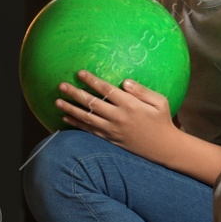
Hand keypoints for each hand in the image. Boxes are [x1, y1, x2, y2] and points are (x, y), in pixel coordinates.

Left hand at [55, 71, 178, 160]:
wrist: (163, 148)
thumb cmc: (163, 121)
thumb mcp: (160, 102)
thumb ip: (142, 91)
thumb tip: (124, 82)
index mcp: (130, 105)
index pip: (107, 90)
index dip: (92, 81)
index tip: (80, 73)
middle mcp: (118, 117)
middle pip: (92, 103)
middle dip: (75, 93)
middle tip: (61, 85)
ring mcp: (112, 130)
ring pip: (87, 118)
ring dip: (70, 109)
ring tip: (57, 101)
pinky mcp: (109, 139)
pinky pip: (89, 130)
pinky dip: (76, 124)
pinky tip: (65, 117)